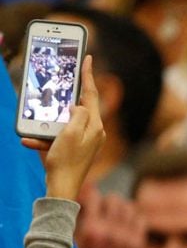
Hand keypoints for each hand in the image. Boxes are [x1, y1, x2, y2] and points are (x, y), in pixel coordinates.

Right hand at [23, 55, 104, 199]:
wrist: (62, 189)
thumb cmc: (67, 162)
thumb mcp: (71, 133)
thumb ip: (78, 115)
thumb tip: (79, 106)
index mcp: (95, 126)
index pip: (92, 95)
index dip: (89, 75)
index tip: (89, 58)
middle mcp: (94, 132)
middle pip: (80, 106)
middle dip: (66, 98)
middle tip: (62, 82)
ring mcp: (85, 141)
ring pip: (64, 122)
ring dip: (48, 124)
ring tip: (37, 129)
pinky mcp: (75, 149)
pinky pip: (57, 137)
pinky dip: (44, 138)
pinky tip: (29, 142)